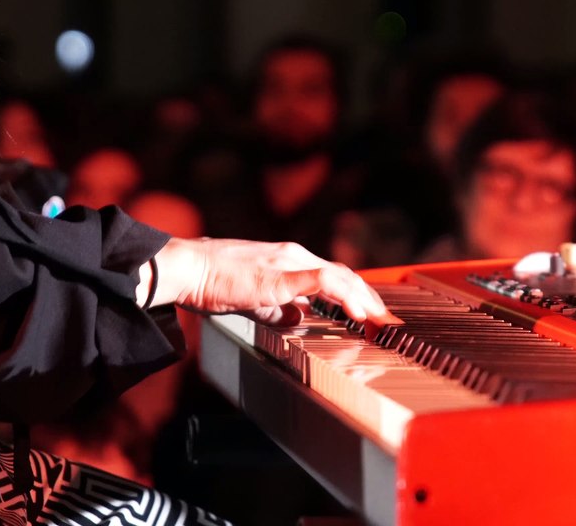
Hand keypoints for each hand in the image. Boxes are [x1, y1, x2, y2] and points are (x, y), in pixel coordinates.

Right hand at [140, 238, 388, 326]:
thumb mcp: (256, 298)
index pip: (334, 276)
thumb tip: (298, 317)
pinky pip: (320, 281)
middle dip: (370, 299)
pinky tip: (357, 311)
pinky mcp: (279, 274)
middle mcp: (294, 255)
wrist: (189, 267)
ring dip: (364, 299)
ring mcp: (288, 261)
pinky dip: (344, 295)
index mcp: (289, 259)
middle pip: (344, 276)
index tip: (374, 314)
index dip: (358, 295)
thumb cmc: (214, 281)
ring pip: (339, 277)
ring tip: (380, 318)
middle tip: (387, 320)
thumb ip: (279, 307)